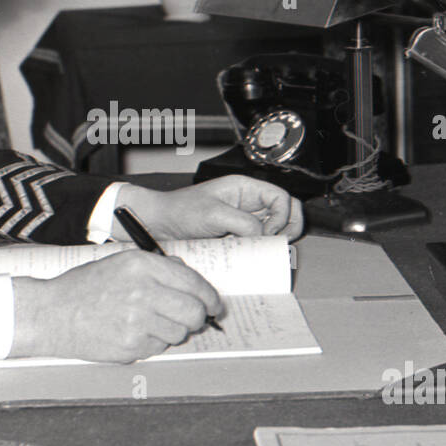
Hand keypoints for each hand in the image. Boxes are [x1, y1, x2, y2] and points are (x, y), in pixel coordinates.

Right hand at [10, 251, 222, 363]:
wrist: (51, 314)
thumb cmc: (85, 287)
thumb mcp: (121, 263)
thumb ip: (159, 268)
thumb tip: (191, 279)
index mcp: (143, 266)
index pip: (194, 284)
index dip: (210, 298)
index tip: (213, 305)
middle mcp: (143, 292)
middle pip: (194, 312)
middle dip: (197, 318)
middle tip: (190, 320)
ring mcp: (137, 322)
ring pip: (179, 333)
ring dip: (171, 331)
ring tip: (147, 323)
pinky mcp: (131, 346)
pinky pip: (158, 348)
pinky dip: (151, 343)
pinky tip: (131, 333)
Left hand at [116, 176, 303, 241]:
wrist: (158, 225)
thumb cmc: (179, 211)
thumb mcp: (213, 214)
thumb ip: (242, 223)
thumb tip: (263, 236)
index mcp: (245, 188)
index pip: (281, 197)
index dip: (282, 216)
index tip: (269, 232)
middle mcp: (248, 204)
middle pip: (286, 212)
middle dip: (288, 228)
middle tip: (275, 243)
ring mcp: (243, 221)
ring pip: (274, 229)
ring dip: (275, 241)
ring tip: (263, 250)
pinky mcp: (236, 237)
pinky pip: (257, 243)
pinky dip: (259, 250)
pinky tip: (250, 256)